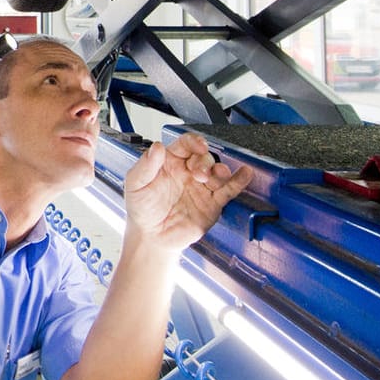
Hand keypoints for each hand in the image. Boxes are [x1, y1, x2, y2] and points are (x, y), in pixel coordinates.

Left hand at [121, 132, 252, 253]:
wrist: (151, 237)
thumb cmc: (141, 209)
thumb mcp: (135, 184)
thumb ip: (146, 165)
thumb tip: (156, 147)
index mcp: (170, 162)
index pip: (186, 145)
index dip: (194, 142)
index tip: (199, 146)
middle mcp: (188, 172)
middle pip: (204, 157)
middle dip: (205, 162)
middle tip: (199, 174)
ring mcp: (202, 187)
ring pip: (218, 171)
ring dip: (221, 170)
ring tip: (217, 175)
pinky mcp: (212, 203)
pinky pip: (228, 190)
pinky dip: (239, 181)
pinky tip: (244, 173)